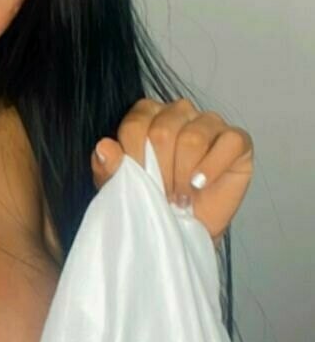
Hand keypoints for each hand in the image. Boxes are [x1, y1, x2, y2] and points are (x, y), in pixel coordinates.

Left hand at [90, 98, 253, 247]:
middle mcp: (179, 111)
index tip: (137, 183)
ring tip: (180, 196)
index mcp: (147, 114)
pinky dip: (212, 168)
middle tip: (162, 194)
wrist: (184, 230)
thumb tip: (104, 147)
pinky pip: (229, 142)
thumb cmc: (152, 202)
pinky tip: (200, 184)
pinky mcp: (237, 140)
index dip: (133, 158)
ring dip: (183, 175)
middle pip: (163, 131)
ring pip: (193, 138)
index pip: (135, 124)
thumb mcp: (122, 187)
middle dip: (159, 171)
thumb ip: (110, 166)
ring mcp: (210, 122)